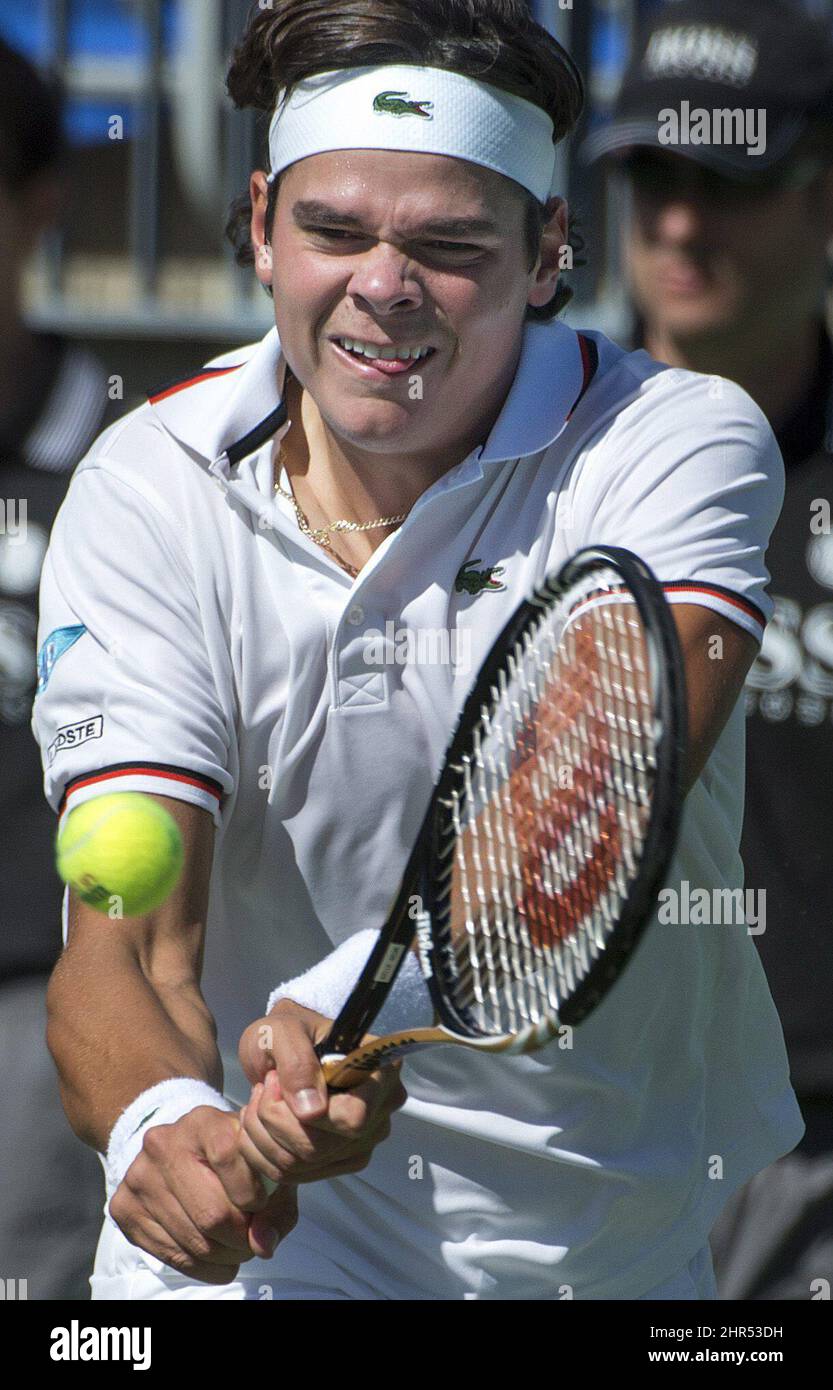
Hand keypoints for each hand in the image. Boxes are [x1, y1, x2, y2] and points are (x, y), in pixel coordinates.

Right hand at [109, 1104, 297, 1284]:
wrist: (181, 1152)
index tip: (261, 1203)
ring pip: (194, 1241)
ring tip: (235, 1246)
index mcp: (202, 1121)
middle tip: (251, 1238)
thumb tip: (262, 1245)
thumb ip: (276, 1206)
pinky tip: (214, 1254)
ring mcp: (139, 1176)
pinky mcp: (123, 1208)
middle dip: (241, 1237)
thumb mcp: (263, 1168)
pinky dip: (203, 1267)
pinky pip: (172, 1256)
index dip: (253, 1193)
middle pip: (212, 1213)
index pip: (229, 1156)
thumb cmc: (234, 1162)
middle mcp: (163, 1143)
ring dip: (225, 1256)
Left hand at [236, 1001, 407, 1186]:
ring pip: (301, 1165)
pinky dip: (260, 1152)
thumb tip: (312, 1112)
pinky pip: (291, 1175)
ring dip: (262, 1134)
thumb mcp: (284, 1031)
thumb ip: (297, 1062)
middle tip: (263, 1086)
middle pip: (321, 1148)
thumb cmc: (291, 1030)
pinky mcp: (335, 1163)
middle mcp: (379, 1114)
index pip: (353, 1117)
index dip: (310, 1112)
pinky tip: (259, 1120)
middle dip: (274, 1120)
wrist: (285, 1048)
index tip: (279, 1081)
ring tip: (258, 1099)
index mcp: (380, 1074)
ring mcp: (360, 1144)